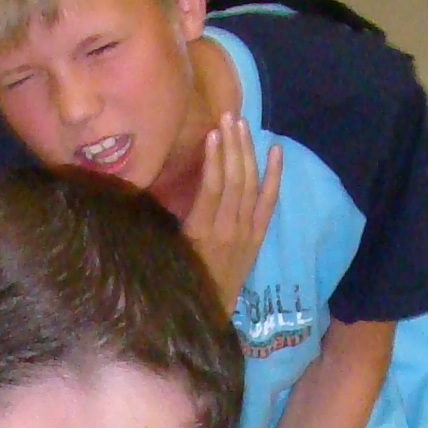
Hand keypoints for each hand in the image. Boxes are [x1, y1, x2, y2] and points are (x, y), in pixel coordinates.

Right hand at [180, 114, 281, 299]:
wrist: (208, 312)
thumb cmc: (179, 279)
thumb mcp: (167, 251)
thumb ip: (168, 220)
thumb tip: (152, 185)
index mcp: (202, 232)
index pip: (213, 188)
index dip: (214, 159)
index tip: (212, 132)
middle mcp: (228, 229)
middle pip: (235, 179)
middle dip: (233, 145)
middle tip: (229, 115)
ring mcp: (247, 232)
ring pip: (251, 184)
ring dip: (247, 151)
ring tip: (242, 124)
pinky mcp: (258, 236)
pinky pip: (269, 201)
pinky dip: (274, 175)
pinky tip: (275, 150)